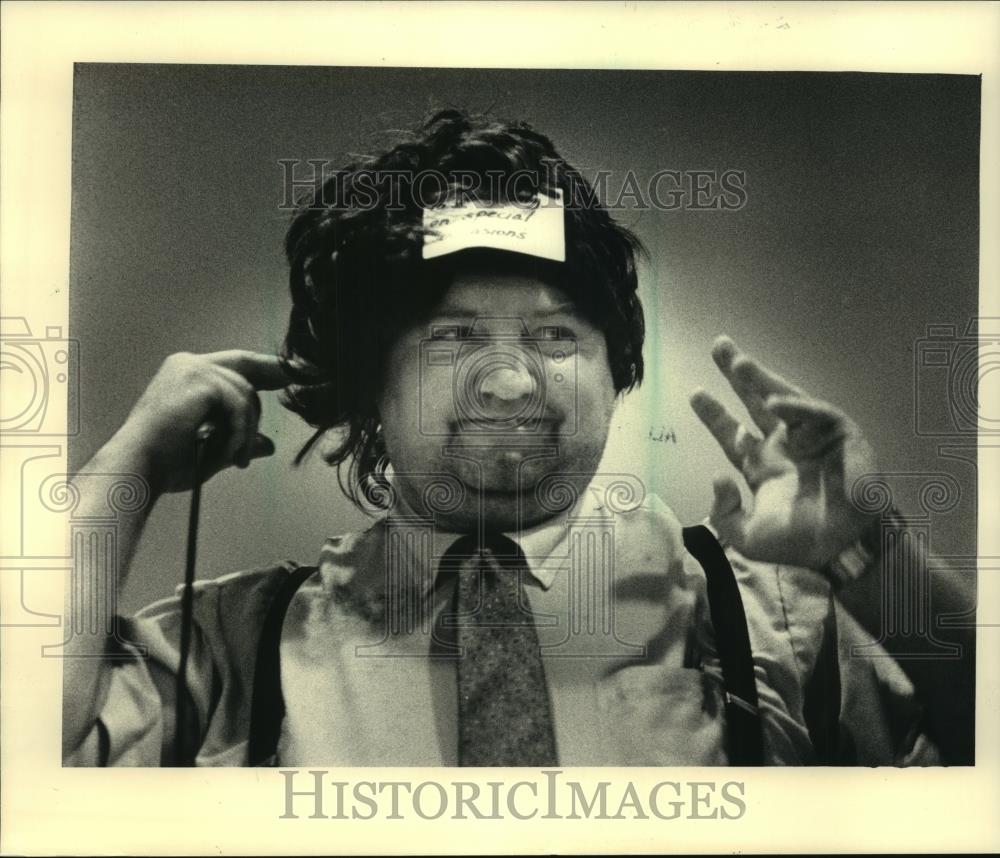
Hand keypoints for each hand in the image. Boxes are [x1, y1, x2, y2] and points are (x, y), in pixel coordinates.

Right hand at [108, 350, 290, 494]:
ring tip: (236, 459)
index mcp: (185, 374)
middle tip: (297, 380)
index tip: (289, 374)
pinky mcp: (200, 380)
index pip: (233, 365)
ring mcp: (193, 368)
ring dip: (247, 430)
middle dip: (273, 374)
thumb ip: (239, 439)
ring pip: (246, 393)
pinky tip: (232, 454)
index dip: (263, 369)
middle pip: (244, 365)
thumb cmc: (166, 463)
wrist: (139, 468)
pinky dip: (240, 432)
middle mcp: (188, 363)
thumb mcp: (212, 447)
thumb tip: (269, 445)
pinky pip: (239, 404)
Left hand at [689, 336, 877, 568]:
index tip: (695, 393)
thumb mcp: (747, 536)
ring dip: (761, 379)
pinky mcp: (839, 436)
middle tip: (719, 345)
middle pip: (755, 403)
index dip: (714, 414)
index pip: (733, 433)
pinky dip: (795, 407)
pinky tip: (773, 401)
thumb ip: (724, 513)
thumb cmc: (798, 544)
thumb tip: (716, 477)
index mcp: (762, 466)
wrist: (841, 549)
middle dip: (737, 375)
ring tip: (738, 361)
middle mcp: (785, 446)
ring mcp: (811, 438)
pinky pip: (815, 414)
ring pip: (783, 398)